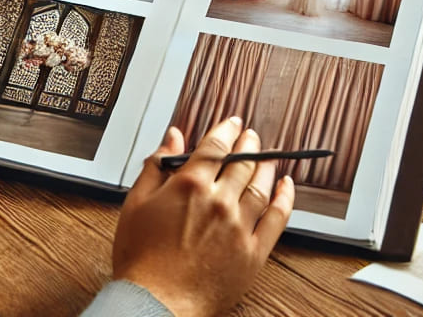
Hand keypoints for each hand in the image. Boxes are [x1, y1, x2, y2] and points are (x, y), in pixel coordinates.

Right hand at [111, 118, 294, 316]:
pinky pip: (277, 218)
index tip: (233, 123)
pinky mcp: (253, 252)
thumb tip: (172, 138)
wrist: (156, 302)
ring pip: (261, 185)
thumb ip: (155, 167)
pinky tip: (287, 185)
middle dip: (248, 144)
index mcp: (189, 185)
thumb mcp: (135, 204)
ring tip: (267, 157)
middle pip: (242, 161)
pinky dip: (285, 197)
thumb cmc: (141, 260)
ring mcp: (239, 226)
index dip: (227, 130)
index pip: (215, 146)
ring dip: (266, 165)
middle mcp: (218, 201)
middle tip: (251, 136)